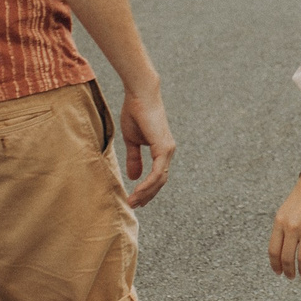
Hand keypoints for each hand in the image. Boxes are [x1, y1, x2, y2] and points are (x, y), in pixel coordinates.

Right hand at [117, 88, 175, 208]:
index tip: (135, 199)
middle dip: (147, 195)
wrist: (139, 95)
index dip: (147, 189)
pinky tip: (137, 191)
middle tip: (134, 205)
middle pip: (160, 181)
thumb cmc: (136, 113)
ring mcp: (168, 150)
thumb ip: (134, 158)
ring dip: (146, 193)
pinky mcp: (163, 148)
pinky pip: (157, 172)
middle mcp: (168, 152)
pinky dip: (147, 184)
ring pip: (160, 180)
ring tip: (133, 201)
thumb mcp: (132, 140)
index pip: (157, 176)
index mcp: (162, 150)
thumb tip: (133, 177)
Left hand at [270, 175, 300, 279]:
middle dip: (289, 271)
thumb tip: (282, 253)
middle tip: (291, 277)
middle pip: (287, 257)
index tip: (278, 273)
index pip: (273, 251)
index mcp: (279, 222)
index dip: (275, 265)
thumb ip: (283, 229)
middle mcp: (291, 227)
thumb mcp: (286, 211)